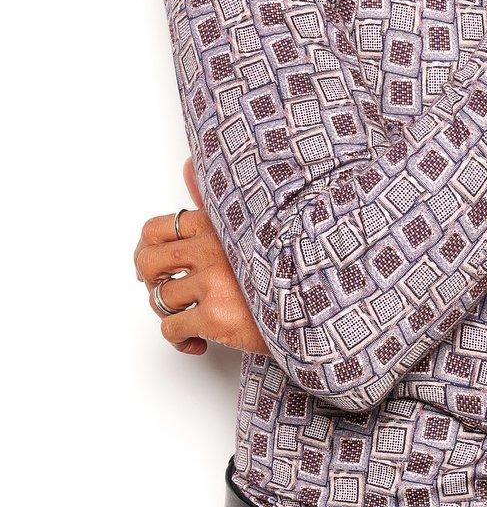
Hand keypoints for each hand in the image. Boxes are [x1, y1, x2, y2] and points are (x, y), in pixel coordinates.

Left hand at [133, 157, 269, 357]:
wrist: (319, 308)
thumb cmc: (287, 269)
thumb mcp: (255, 226)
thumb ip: (215, 202)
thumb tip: (186, 165)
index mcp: (218, 225)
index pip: (156, 230)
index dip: (147, 252)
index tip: (156, 268)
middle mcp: (211, 248)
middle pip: (148, 263)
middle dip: (151, 283)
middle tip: (166, 294)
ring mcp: (212, 282)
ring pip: (159, 300)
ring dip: (170, 316)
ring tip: (191, 320)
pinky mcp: (215, 317)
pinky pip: (171, 330)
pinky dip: (180, 340)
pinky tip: (197, 341)